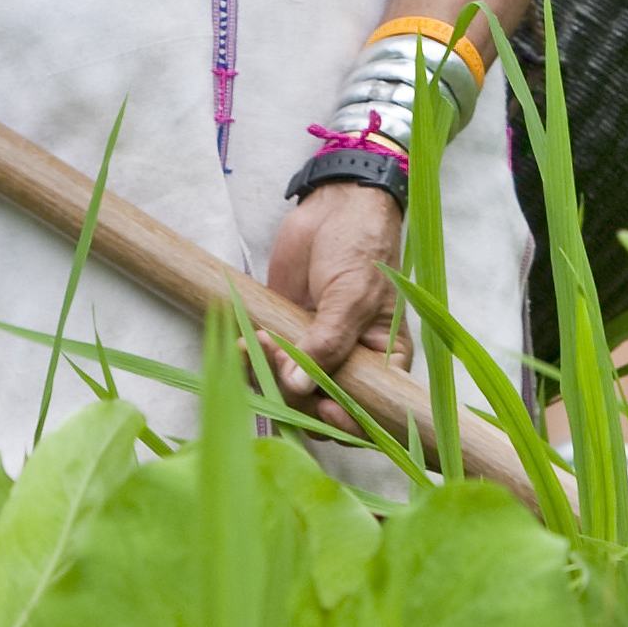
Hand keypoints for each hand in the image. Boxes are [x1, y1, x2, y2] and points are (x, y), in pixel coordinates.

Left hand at [263, 181, 407, 413]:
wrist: (334, 204)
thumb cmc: (359, 248)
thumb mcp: (351, 295)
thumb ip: (327, 343)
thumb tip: (298, 388)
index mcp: (382, 360)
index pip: (369, 411)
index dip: (347, 422)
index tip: (322, 409)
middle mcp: (350, 362)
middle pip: (322, 406)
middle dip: (296, 396)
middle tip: (278, 365)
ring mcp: (316, 350)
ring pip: (290, 389)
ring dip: (268, 376)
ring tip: (259, 344)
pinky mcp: (287, 334)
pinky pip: (269, 363)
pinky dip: (254, 360)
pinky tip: (244, 344)